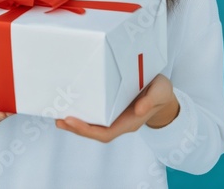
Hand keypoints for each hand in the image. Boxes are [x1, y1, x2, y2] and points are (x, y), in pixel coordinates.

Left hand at [56, 74, 178, 142]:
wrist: (164, 92)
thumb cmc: (162, 92)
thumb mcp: (160, 92)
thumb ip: (150, 101)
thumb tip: (138, 110)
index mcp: (130, 122)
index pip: (105, 133)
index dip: (87, 130)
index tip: (72, 121)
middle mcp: (120, 122)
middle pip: (95, 131)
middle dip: (76, 128)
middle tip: (59, 119)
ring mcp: (116, 116)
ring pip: (93, 124)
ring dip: (76, 122)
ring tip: (58, 115)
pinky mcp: (112, 107)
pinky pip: (95, 114)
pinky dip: (83, 112)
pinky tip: (72, 106)